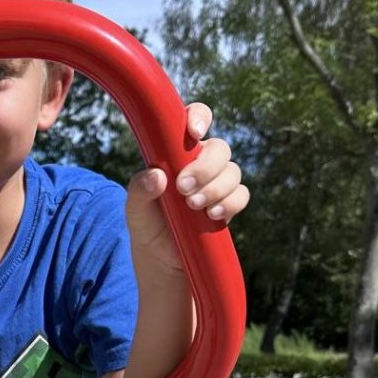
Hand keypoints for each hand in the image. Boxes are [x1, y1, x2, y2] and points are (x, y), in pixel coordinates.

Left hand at [125, 104, 248, 274]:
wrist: (163, 259)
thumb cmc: (148, 226)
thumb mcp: (135, 211)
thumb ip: (139, 191)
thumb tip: (157, 176)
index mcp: (177, 152)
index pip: (194, 120)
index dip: (199, 117)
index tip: (194, 133)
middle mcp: (200, 163)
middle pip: (219, 148)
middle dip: (205, 167)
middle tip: (183, 188)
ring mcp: (217, 183)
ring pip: (233, 171)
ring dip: (216, 187)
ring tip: (194, 206)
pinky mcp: (229, 204)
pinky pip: (242, 194)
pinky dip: (230, 203)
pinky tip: (213, 215)